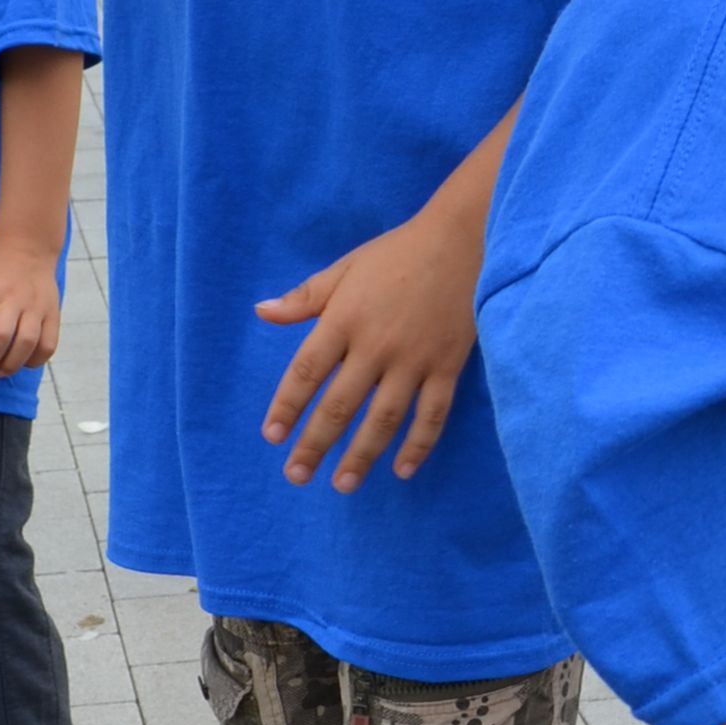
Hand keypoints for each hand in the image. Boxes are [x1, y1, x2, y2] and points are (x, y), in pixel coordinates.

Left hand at [0, 239, 62, 373]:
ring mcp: (37, 307)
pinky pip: (48, 346)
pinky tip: (22, 360)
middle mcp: (13, 299)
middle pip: (1, 340)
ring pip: (27, 345)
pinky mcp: (53, 314)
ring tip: (0, 369)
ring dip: (11, 365)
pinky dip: (35, 361)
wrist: (26, 250)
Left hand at [256, 192, 485, 491]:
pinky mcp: (448, 366)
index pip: (307, 371)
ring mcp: (415, 359)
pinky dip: (418, 445)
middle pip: (339, 405)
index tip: (272, 436)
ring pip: (383, 419)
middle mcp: (376, 345)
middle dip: (315, 444)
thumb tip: (262, 313)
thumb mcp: (346, 268)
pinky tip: (402, 470)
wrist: (463, 240)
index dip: (287, 406)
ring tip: (342, 484)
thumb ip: (305, 297)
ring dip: (361, 455)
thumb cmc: (398, 253)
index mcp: (345, 318)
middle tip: (297, 476)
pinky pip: (432, 414)